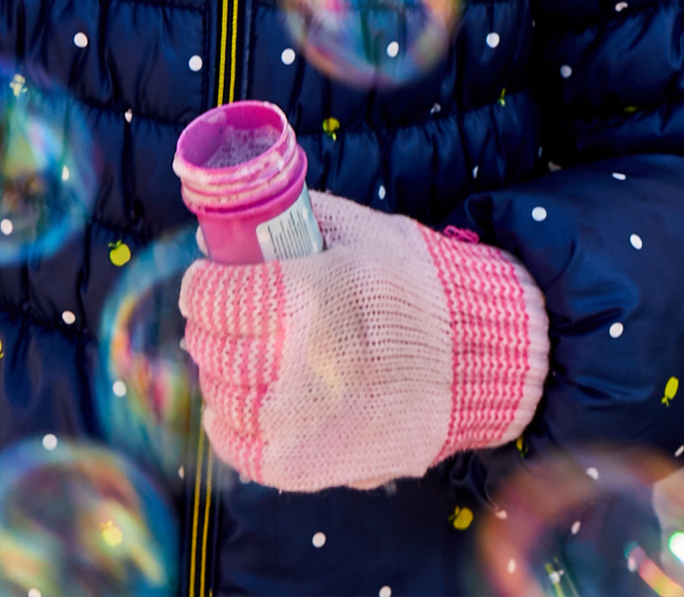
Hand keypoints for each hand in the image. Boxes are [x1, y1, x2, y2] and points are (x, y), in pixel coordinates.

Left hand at [179, 192, 548, 491]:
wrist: (479, 359)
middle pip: (212, 346)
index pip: (212, 295)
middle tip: (228, 316)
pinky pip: (239, 449)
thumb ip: (297, 220)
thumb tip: (226, 226)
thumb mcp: (364, 233)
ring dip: (222, 373)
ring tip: (244, 357)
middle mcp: (295, 362)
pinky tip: (240, 405)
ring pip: (222, 396)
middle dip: (211, 326)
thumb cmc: (420, 289)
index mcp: (305, 297)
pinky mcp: (306, 463)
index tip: (211, 278)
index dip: (204, 282)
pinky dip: (229, 426)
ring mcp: (298, 420)